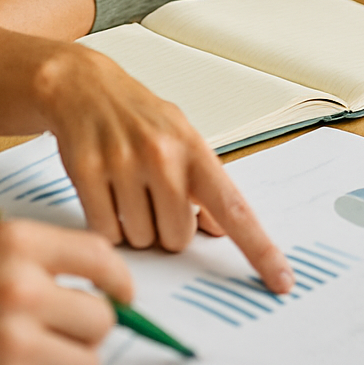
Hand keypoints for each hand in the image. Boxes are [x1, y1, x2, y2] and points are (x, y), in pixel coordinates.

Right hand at [0, 220, 132, 364]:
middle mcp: (20, 290)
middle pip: (101, 320)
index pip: (100, 257)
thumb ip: (30, 260)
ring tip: (29, 364)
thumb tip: (92, 283)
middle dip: (85, 333)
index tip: (124, 296)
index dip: (120, 281)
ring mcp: (13, 346)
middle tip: (59, 338)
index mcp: (15, 245)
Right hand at [33, 43, 294, 292]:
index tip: (282, 280)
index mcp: (192, 148)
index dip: (259, 248)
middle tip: (152, 197)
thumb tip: (220, 229)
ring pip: (140, 239)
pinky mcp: (86, 170)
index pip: (234, 207)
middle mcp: (161, 154)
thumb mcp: (178, 137)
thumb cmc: (135, 114)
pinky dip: (106, 225)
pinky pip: (105, 232)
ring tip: (125, 190)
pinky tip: (104, 193)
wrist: (81, 84)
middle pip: (177, 238)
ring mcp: (122, 161)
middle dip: (165, 228)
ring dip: (134, 227)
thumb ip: (202, 183)